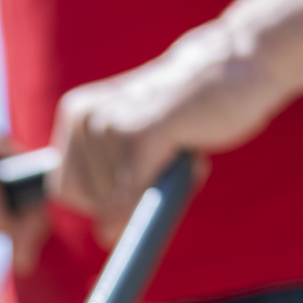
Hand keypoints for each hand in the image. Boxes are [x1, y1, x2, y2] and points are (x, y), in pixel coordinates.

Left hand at [49, 24, 282, 244]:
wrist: (239, 65)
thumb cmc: (190, 111)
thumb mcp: (139, 150)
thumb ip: (115, 190)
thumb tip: (105, 237)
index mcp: (76, 114)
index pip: (64, 189)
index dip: (99, 199)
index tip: (134, 177)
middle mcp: (85, 116)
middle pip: (93, 202)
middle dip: (135, 197)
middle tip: (168, 156)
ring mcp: (111, 123)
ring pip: (119, 204)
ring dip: (161, 189)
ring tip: (181, 146)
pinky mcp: (143, 134)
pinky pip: (138, 197)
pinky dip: (163, 195)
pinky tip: (188, 157)